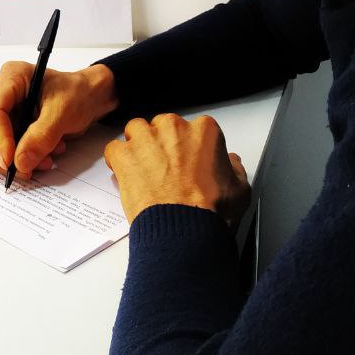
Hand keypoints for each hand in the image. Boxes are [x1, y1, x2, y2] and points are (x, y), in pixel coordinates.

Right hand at [0, 61, 118, 178]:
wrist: (88, 96)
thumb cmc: (78, 94)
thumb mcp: (63, 113)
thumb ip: (41, 137)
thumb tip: (20, 163)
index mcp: (12, 77)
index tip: (11, 162)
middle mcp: (0, 90)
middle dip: (3, 154)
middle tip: (24, 172)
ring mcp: (2, 107)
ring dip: (14, 158)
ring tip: (45, 161)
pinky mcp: (7, 122)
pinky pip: (4, 146)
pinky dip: (21, 157)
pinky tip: (44, 156)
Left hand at [104, 112, 250, 228]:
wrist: (184, 228)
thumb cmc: (209, 209)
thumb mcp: (239, 189)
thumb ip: (234, 169)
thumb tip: (232, 163)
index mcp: (203, 131)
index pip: (194, 129)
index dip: (189, 146)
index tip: (187, 160)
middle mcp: (173, 128)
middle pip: (163, 127)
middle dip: (162, 144)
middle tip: (166, 168)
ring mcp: (146, 139)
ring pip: (136, 130)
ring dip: (138, 145)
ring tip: (144, 168)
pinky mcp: (125, 155)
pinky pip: (114, 149)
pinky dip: (118, 161)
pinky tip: (126, 174)